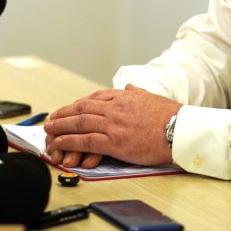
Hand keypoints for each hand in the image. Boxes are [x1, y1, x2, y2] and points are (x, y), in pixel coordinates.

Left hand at [43, 85, 181, 167]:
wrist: (181, 130)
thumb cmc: (170, 115)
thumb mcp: (152, 97)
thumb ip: (137, 93)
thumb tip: (130, 87)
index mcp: (123, 97)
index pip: (93, 99)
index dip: (77, 105)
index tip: (68, 110)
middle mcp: (115, 107)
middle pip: (82, 109)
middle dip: (64, 114)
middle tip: (51, 120)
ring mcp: (113, 124)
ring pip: (80, 123)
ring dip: (61, 127)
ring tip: (49, 132)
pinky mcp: (115, 141)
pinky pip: (86, 140)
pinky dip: (70, 141)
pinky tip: (61, 144)